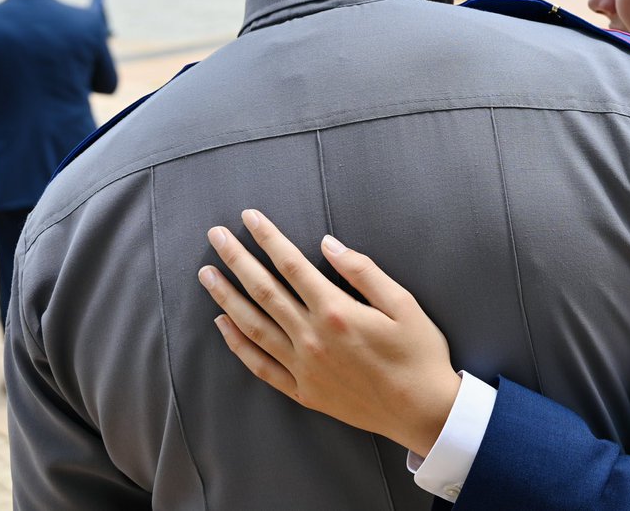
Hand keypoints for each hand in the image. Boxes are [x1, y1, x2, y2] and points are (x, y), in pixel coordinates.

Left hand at [198, 209, 461, 455]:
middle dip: (237, 259)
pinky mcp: (303, 391)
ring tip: (207, 274)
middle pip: (264, 291)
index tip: (249, 217)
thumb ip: (363, 271)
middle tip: (215, 235)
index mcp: (337, 311)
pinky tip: (223, 326)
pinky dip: (238, 344)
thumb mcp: (403, 304)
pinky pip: (261, 365)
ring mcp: (303, 367)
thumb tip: (328, 244)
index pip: (292, 265)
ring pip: (254, 326)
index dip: (268, 238)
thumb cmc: (420, 354)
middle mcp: (312, 338)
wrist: (422, 411)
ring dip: (227, 297)